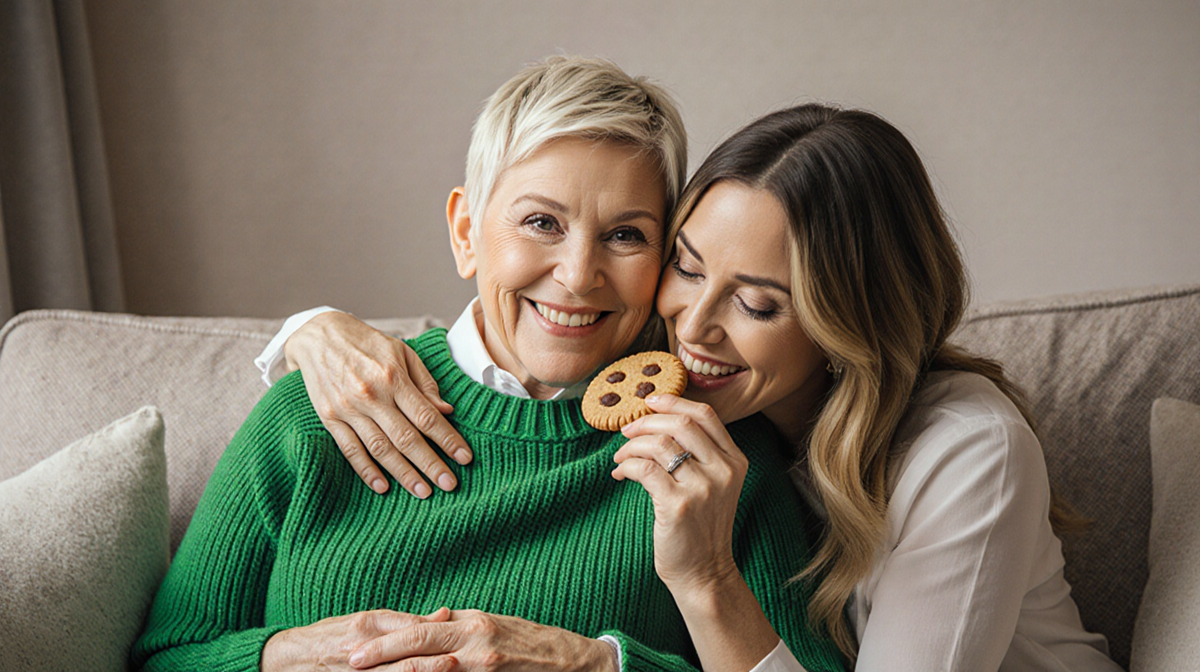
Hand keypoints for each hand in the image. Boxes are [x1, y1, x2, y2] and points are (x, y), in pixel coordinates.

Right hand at [262, 608, 452, 671]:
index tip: (458, 638)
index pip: (407, 630)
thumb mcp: (364, 619)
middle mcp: (360, 651)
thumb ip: (404, 620)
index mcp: (367, 626)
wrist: (286, 660)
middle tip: (455, 664)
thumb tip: (445, 614)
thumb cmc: (330, 635)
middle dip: (430, 664)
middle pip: (402, 660)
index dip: (434, 636)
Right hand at [284, 311, 471, 496]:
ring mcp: (348, 409)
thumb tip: (447, 410)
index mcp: (393, 377)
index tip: (464, 458)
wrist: (318, 336)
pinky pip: (350, 450)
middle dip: (431, 464)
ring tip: (423, 492)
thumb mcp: (402, 351)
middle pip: (406, 438)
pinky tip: (382, 487)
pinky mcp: (329, 418)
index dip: (447, 439)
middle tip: (450, 485)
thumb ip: (425, 382)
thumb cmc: (367, 343)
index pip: (426, 416)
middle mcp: (371, 395)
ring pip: (380, 448)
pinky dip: (366, 471)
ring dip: (403, 473)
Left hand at [348, 610, 616, 671]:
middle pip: (418, 646)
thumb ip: (462, 626)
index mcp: (473, 624)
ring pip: (430, 671)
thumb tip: (432, 620)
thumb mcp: (495, 626)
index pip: (419, 629)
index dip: (386, 638)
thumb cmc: (534, 643)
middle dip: (381, 655)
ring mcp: (484, 665)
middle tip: (350, 661)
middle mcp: (476, 642)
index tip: (357, 643)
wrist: (575, 663)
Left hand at [610, 394, 746, 590]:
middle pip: (681, 424)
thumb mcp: (714, 486)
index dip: (675, 402)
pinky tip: (621, 474)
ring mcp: (703, 489)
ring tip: (620, 457)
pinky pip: (645, 469)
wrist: (704, 573)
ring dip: (632, 446)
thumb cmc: (701, 528)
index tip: (651, 400)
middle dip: (647, 421)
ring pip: (660, 445)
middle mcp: (723, 471)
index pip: (706, 416)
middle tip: (627, 430)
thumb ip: (699, 455)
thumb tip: (656, 421)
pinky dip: (627, 466)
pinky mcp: (679, 506)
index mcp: (735, 462)